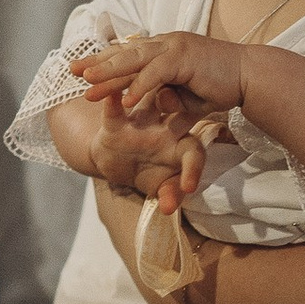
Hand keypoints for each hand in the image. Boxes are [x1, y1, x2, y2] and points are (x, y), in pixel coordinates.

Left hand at [75, 29, 242, 121]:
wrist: (250, 77)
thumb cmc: (221, 86)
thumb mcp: (187, 96)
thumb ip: (170, 100)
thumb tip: (160, 109)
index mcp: (163, 49)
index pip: (127, 54)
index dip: (103, 61)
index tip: (80, 70)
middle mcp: (165, 43)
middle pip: (124, 53)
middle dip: (97, 63)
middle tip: (71, 70)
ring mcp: (174, 47)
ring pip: (134, 59)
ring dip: (110, 73)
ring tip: (88, 84)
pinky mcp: (184, 57)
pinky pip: (156, 73)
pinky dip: (140, 85)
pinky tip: (125, 99)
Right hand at [85, 105, 206, 211]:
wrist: (117, 165)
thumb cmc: (148, 175)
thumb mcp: (159, 187)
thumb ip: (169, 196)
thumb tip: (168, 208)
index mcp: (182, 147)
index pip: (194, 152)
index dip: (193, 169)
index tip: (187, 188)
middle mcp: (166, 130)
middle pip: (180, 116)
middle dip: (184, 112)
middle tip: (188, 111)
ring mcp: (142, 123)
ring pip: (148, 103)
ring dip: (146, 96)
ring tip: (139, 95)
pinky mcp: (115, 124)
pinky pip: (114, 111)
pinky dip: (112, 103)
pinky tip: (110, 96)